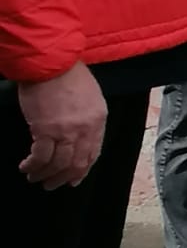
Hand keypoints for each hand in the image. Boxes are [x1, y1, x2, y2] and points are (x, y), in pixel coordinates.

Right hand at [18, 62, 107, 189]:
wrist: (51, 62)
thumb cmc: (68, 74)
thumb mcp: (90, 96)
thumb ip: (88, 118)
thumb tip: (78, 138)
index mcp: (98, 120)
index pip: (94, 153)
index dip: (83, 170)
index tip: (74, 179)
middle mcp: (85, 129)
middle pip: (77, 163)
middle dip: (63, 178)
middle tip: (52, 185)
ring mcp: (66, 131)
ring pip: (58, 164)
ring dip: (45, 175)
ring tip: (35, 178)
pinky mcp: (45, 130)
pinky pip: (40, 157)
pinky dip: (33, 165)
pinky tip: (26, 167)